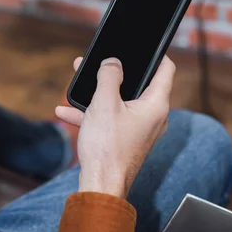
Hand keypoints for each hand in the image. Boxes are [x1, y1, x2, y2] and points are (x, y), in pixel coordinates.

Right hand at [55, 56, 174, 198]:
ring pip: (119, 101)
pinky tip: (66, 111)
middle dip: (114, 72)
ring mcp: (139, 129)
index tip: (142, 46)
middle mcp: (152, 116)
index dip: (155, 54)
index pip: (165, 70)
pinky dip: (91, 113)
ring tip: (77, 84)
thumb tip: (113, 62)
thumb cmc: (107, 146)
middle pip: (137, 84)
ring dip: (97, 93)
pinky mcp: (125, 139)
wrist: (100, 185)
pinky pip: (109, 119)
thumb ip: (109, 76)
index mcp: (155, 105)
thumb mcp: (104, 103)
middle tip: (98, 62)